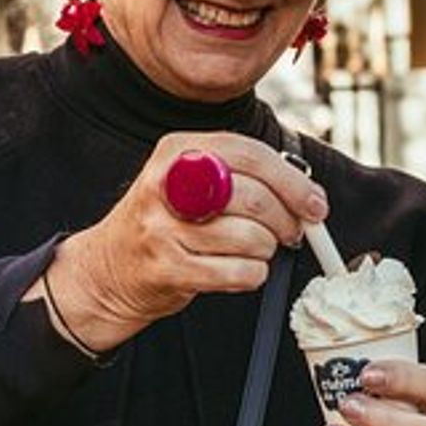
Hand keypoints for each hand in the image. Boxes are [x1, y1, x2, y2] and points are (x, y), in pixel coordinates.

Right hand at [44, 133, 326, 349]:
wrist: (110, 269)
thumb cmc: (166, 223)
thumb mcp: (193, 181)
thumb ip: (242, 176)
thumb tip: (307, 194)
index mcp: (178, 150)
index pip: (250, 155)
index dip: (292, 182)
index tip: (315, 204)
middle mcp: (166, 183)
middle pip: (254, 197)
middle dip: (286, 220)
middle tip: (292, 232)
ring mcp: (164, 227)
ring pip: (250, 238)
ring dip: (265, 250)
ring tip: (252, 250)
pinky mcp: (168, 268)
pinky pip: (238, 272)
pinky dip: (251, 274)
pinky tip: (238, 269)